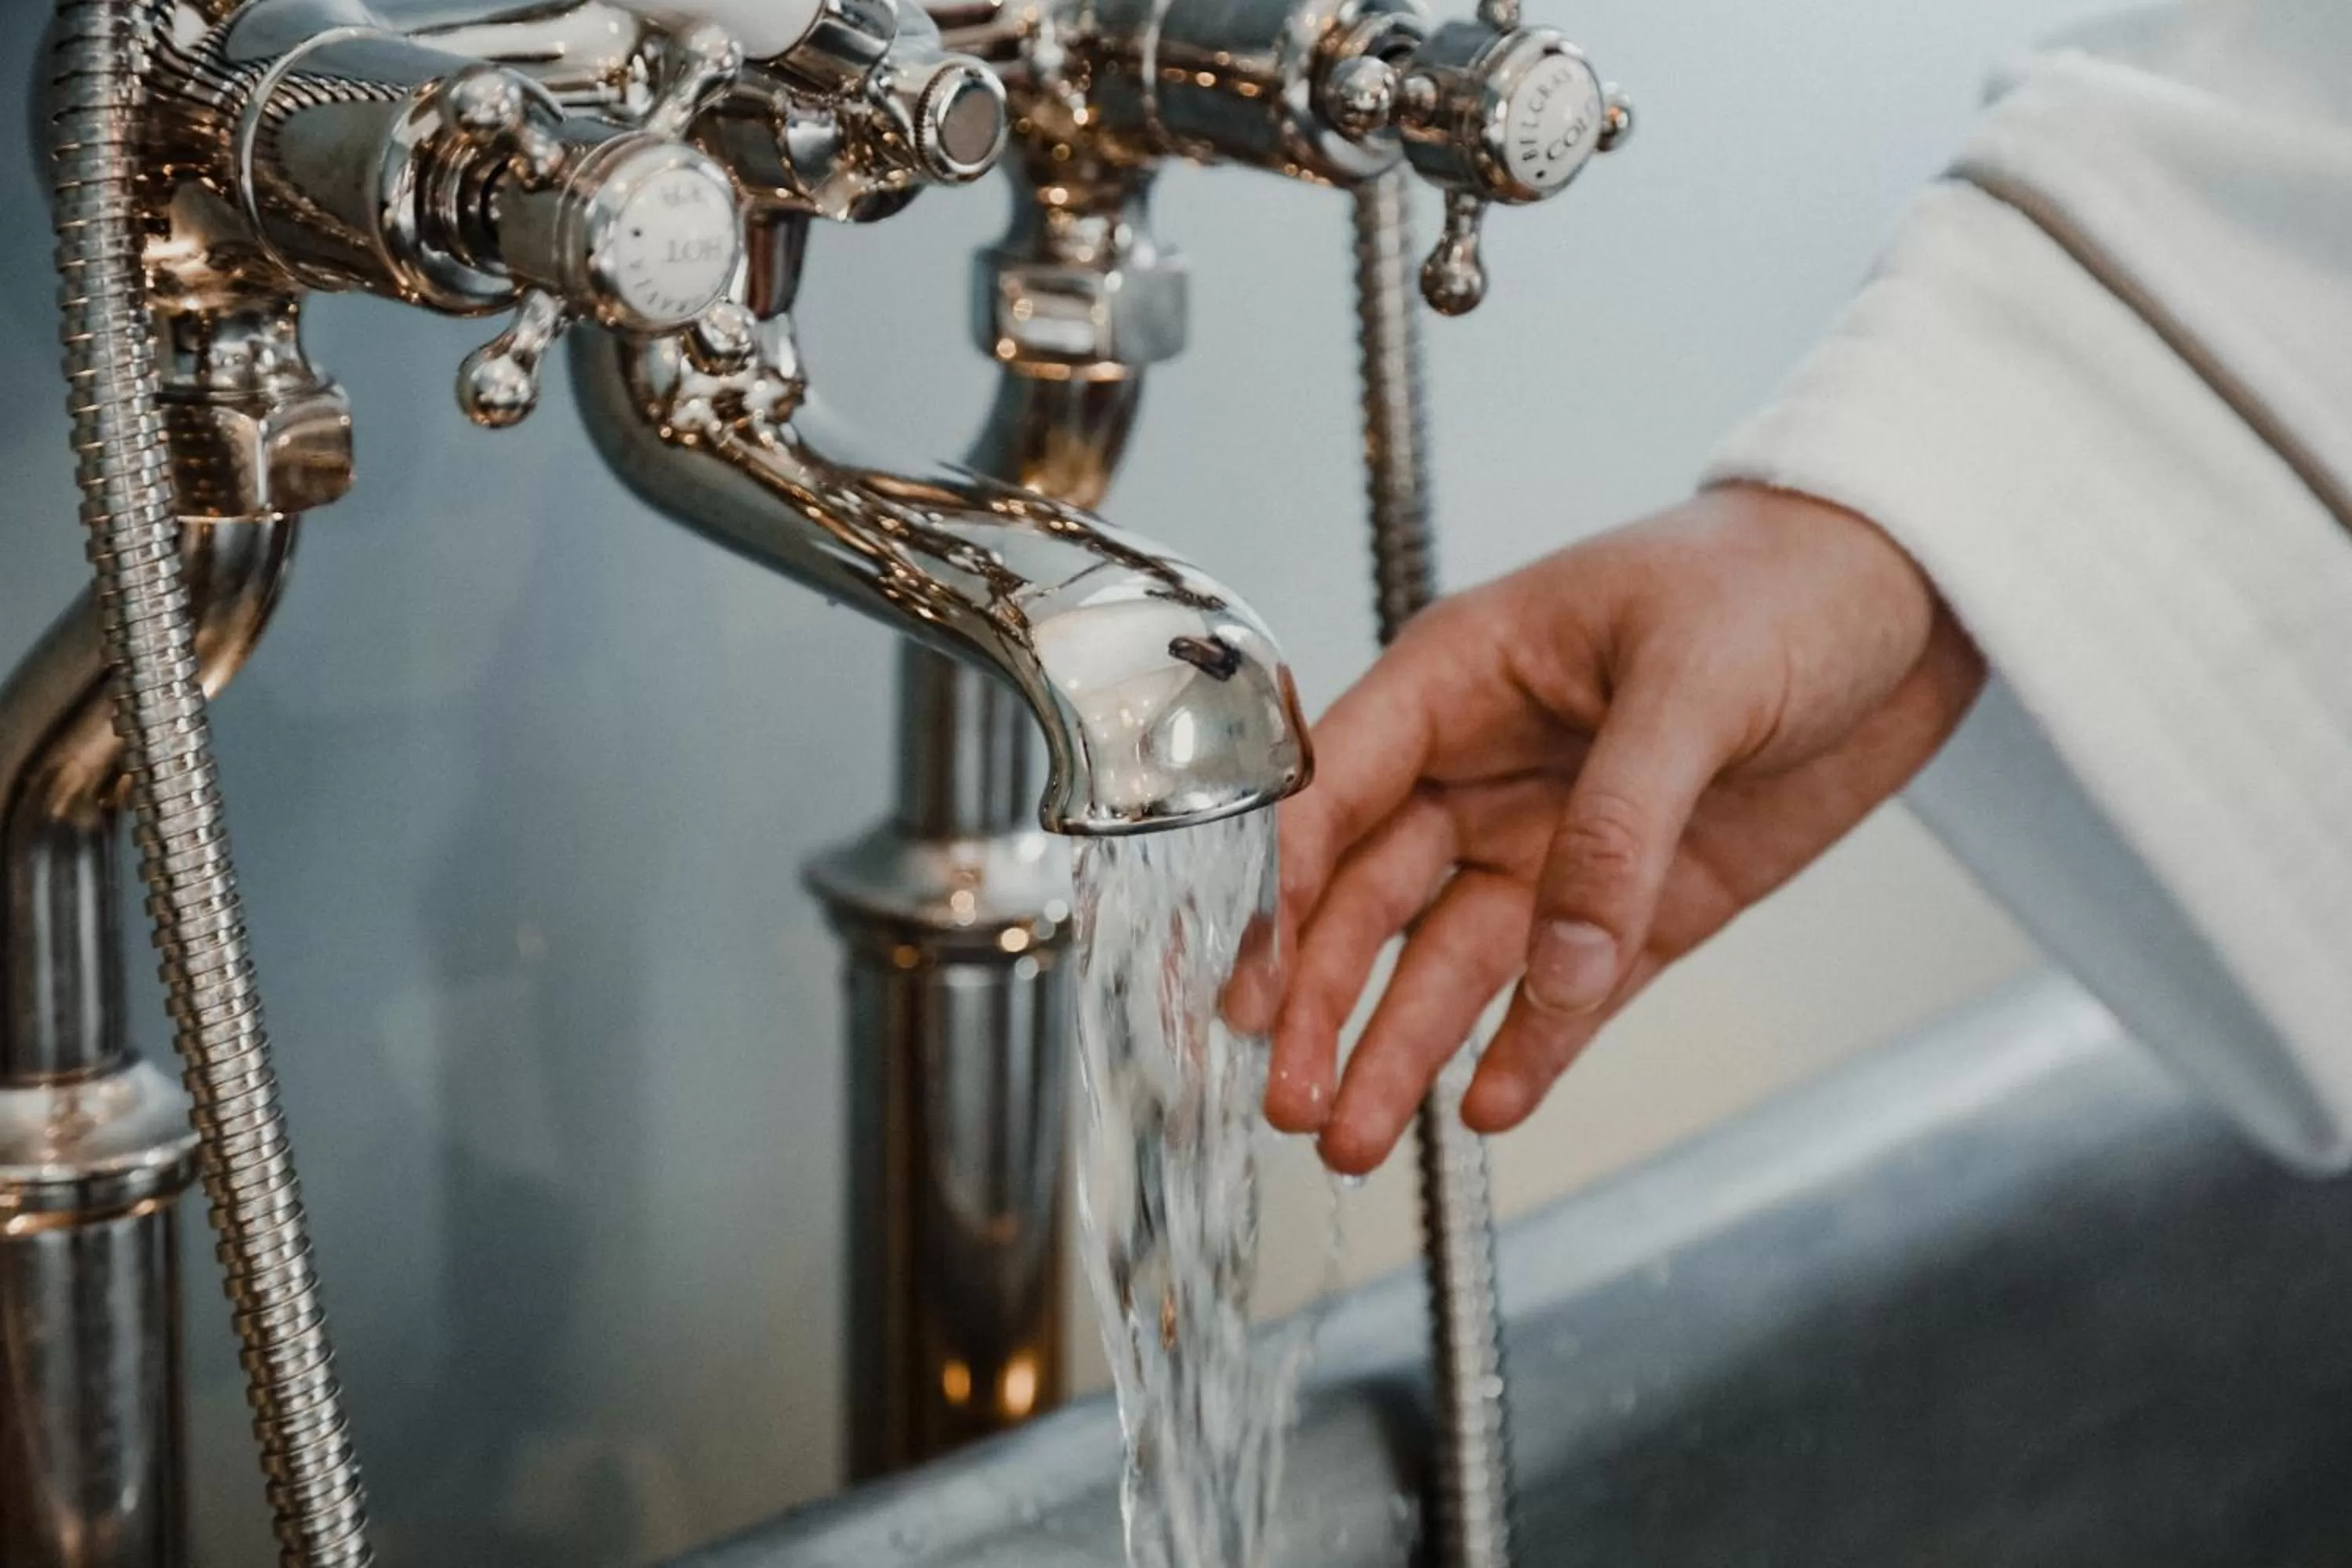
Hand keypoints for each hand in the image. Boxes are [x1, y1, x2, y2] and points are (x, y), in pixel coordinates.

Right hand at [1229, 483, 1986, 1173]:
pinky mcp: (1640, 903)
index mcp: (1463, 679)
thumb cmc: (1786, 577)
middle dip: (1327, 1001)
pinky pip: (1567, 992)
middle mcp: (1488, 769)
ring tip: (1359, 1141)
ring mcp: (1560, 842)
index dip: (1283, 891)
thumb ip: (1617, 822)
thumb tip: (1561, 960)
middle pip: (1375, 898)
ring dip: (1404, 1048)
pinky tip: (1489, 1108)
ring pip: (1454, 961)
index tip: (1254, 989)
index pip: (1335, 791)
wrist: (1917, 593)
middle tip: (1295, 1102)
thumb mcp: (1695, 679)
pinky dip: (1531, 1050)